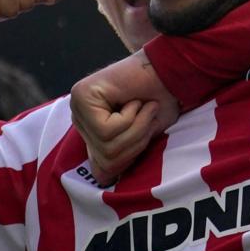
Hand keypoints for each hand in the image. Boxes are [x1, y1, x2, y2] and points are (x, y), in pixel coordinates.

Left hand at [70, 50, 179, 183]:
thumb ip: (119, 158)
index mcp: (91, 130)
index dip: (130, 157)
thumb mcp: (142, 139)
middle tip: (147, 116)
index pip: (101, 168)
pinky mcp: (82, 96)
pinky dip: (130, 118)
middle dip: (136, 141)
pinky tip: (134, 100)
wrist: (171, 71)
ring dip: (136, 128)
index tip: (144, 134)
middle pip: (105, 158)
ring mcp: (78, 105)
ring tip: (143, 106)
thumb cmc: (161, 102)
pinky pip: (107, 130)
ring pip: (107, 145)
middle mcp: (79, 117)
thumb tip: (101, 179)